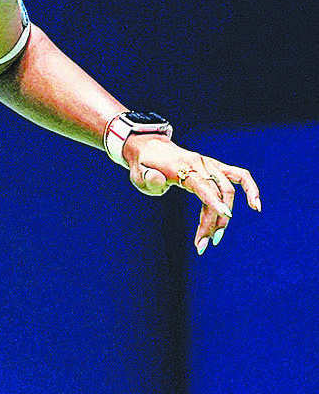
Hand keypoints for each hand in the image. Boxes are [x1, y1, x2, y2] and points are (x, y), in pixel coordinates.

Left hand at [124, 135, 261, 254]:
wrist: (149, 148)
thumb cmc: (143, 165)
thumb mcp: (137, 174)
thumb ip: (148, 179)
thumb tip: (160, 179)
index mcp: (183, 166)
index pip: (203, 185)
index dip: (215, 200)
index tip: (227, 216)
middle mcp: (201, 164)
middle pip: (217, 194)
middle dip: (213, 221)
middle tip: (202, 245)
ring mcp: (210, 165)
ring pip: (228, 191)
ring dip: (224, 217)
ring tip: (213, 238)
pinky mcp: (216, 168)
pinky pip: (240, 176)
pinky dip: (251, 189)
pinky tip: (256, 206)